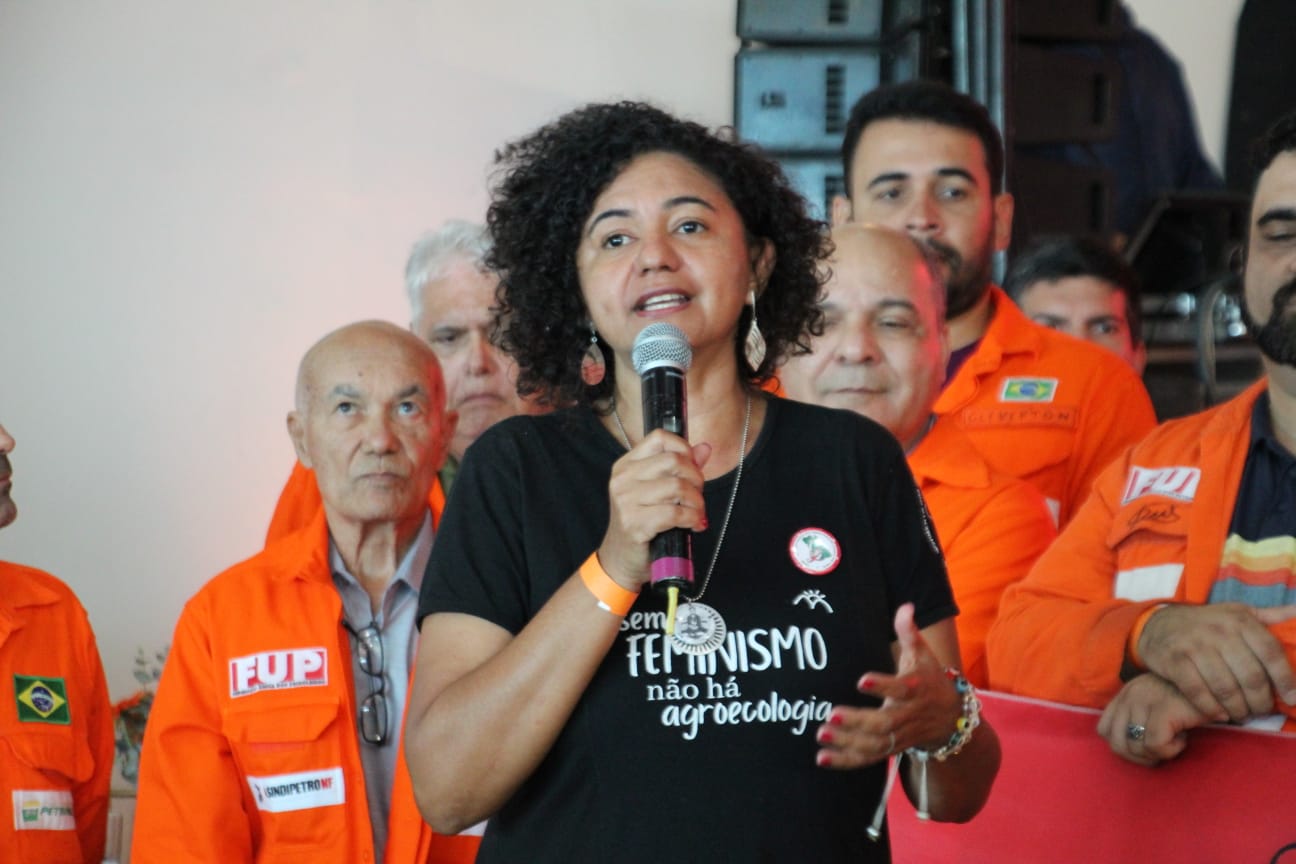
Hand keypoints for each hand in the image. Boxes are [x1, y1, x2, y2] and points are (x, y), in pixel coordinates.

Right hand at [598, 429, 710, 590]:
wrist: (621, 559)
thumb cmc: (642, 523)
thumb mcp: (658, 491)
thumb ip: (681, 467)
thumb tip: (704, 448)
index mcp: (626, 464)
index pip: (659, 438)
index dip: (684, 449)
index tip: (692, 468)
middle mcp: (623, 478)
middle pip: (673, 461)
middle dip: (695, 478)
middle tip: (697, 496)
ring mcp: (626, 500)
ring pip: (677, 487)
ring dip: (696, 502)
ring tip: (697, 513)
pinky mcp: (634, 523)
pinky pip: (675, 513)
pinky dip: (692, 518)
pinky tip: (694, 524)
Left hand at [814, 604, 959, 769]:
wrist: (952, 719)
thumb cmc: (930, 679)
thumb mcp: (923, 654)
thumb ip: (909, 632)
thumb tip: (905, 606)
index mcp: (916, 689)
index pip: (901, 689)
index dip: (883, 686)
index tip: (861, 680)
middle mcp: (908, 716)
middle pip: (885, 724)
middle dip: (858, 721)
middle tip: (831, 715)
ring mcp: (900, 736)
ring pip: (875, 745)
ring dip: (848, 743)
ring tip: (822, 735)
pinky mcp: (891, 749)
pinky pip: (869, 759)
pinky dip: (846, 761)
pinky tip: (822, 758)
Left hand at [1096, 673, 1209, 766]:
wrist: (1216, 686)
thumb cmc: (1189, 701)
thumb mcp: (1156, 706)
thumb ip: (1138, 720)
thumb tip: (1131, 752)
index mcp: (1125, 695)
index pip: (1103, 730)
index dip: (1124, 748)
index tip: (1148, 748)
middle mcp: (1129, 695)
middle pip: (1117, 744)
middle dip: (1140, 757)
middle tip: (1163, 750)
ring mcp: (1144, 700)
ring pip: (1136, 748)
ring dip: (1158, 753)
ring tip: (1176, 739)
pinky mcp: (1163, 709)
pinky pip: (1155, 745)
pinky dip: (1170, 750)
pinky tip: (1183, 738)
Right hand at [1137, 603, 1295, 722]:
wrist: (1157, 624)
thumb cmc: (1207, 623)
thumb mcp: (1237, 612)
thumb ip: (1270, 616)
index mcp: (1240, 620)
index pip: (1270, 652)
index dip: (1285, 679)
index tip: (1292, 698)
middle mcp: (1219, 632)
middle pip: (1251, 676)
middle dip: (1260, 701)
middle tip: (1260, 711)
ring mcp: (1194, 647)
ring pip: (1226, 689)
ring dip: (1238, 709)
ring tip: (1242, 714)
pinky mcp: (1174, 662)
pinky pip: (1198, 693)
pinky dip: (1212, 709)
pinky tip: (1220, 714)